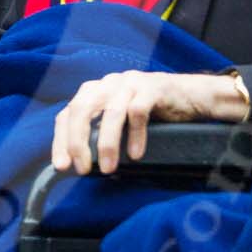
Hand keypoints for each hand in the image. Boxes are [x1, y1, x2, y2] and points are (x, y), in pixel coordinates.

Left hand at [51, 71, 248, 175]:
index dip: (61, 140)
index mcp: (95, 91)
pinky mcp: (153, 87)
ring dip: (107, 143)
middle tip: (81, 168)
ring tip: (107, 169)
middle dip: (77, 141)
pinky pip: (138, 112)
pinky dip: (135, 135)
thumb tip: (80, 163)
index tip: (61, 166)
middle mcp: (108, 83)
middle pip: (82, 109)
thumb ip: (100, 132)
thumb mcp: (120, 120)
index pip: (68, 113)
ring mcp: (130, 83)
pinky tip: (135, 155)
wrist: (190, 95)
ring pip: (111, 112)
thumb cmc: (151, 112)